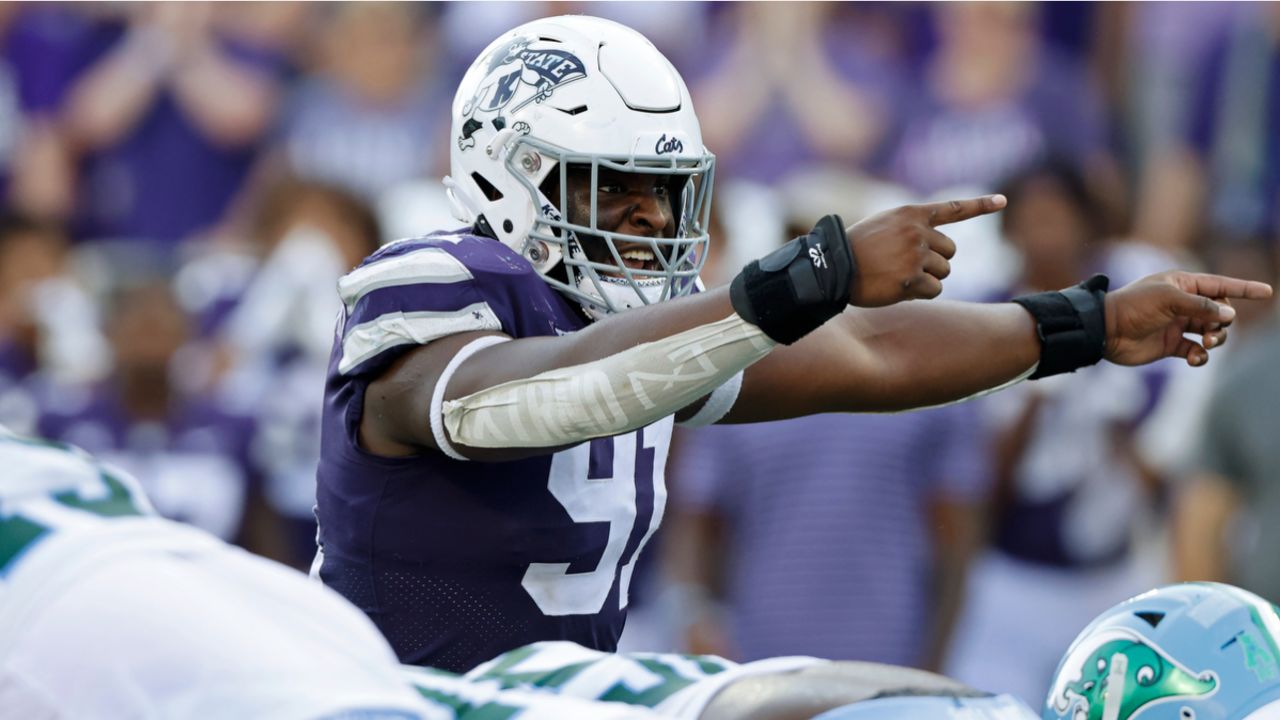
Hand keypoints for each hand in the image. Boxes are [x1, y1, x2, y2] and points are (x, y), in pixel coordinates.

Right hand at [846, 195, 1005, 306]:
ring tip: (897, 276)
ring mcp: (915, 255)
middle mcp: (917, 232)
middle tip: (906, 266)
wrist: (832, 268)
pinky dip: (920, 294)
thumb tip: (941, 254)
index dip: (981, 205)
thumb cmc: (853, 250)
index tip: (1003, 201)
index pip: (953, 208)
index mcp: (911, 214)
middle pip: (950, 251)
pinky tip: (897, 289)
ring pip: (943, 273)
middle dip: (935, 262)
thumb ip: (911, 230)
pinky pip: (934, 291)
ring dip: (926, 279)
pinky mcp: (912, 279)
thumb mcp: (882, 226)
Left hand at [1104, 271, 1272, 366]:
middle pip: (1220, 313)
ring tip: (1206, 345)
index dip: (1244, 289)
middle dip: (1223, 322)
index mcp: (1183, 285)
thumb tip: (1229, 315)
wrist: (1105, 331)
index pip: (1220, 285)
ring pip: (1212, 333)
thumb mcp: (1168, 300)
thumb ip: (1201, 306)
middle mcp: (1183, 304)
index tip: (1267, 292)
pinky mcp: (1170, 345)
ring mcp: (1178, 325)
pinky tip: (1195, 358)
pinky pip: (1196, 352)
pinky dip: (1200, 356)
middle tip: (1212, 333)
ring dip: (1216, 340)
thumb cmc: (1134, 306)